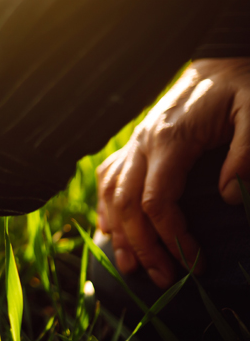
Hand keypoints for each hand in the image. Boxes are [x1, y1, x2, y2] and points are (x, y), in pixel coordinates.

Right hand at [97, 58, 249, 287]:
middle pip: (126, 205)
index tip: (195, 265)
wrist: (222, 59)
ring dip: (119, 233)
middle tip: (165, 280)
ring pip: (110, 194)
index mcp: (169, 139)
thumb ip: (246, 154)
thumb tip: (229, 198)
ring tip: (131, 267)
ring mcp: (134, 142)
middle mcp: (142, 143)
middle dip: (142, 247)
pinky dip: (105, 207)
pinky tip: (110, 230)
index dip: (172, 238)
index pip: (156, 200)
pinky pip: (108, 178)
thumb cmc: (242, 86)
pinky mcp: (135, 143)